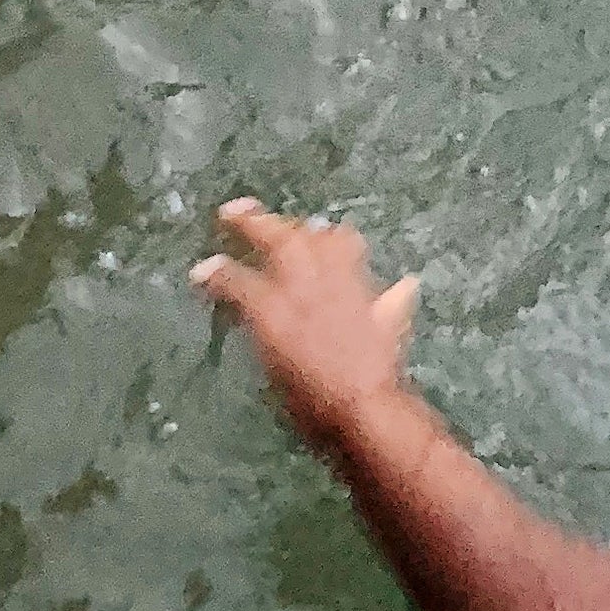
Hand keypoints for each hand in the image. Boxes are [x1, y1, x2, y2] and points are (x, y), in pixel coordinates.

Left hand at [192, 199, 421, 454]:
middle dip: (276, 220)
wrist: (360, 403)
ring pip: (275, 245)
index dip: (323, 233)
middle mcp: (327, 276)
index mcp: (356, 281)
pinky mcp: (272, 314)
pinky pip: (240, 285)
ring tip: (228, 215)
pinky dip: (220, 275)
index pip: (340, 241)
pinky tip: (202, 271)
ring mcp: (299, 292)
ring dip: (251, 227)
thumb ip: (392, 307)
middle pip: (301, 234)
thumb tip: (406, 285)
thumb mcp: (392, 332)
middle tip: (245, 207)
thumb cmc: (378, 378)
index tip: (312, 228)